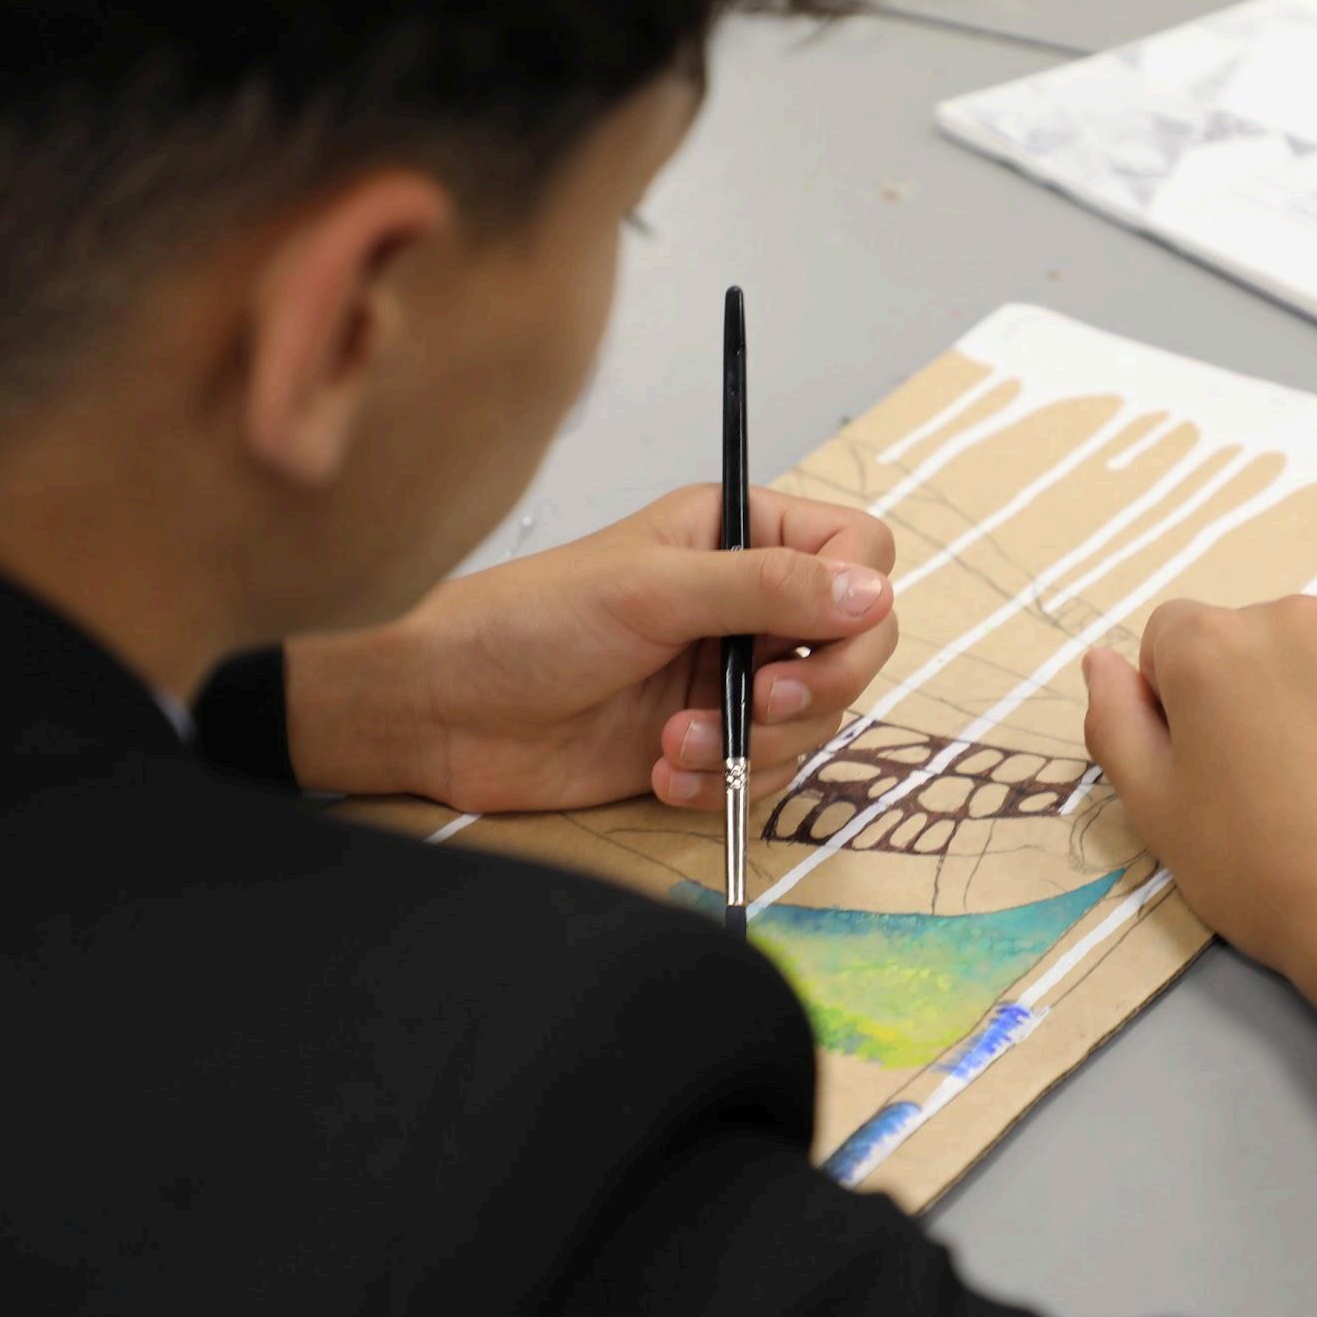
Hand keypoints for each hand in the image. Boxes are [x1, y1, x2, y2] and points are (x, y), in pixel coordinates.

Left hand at [283, 486, 897, 813]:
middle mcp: (743, 601)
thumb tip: (872, 595)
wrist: (444, 711)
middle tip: (763, 703)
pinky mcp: (704, 740)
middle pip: (854, 644)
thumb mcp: (652, 591)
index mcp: (737, 535)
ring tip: (677, 742)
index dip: (856, 600)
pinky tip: (663, 772)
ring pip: (814, 718)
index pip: (856, 554)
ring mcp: (726, 674)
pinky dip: (723, 781)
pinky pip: (765, 770)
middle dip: (816, 686)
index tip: (815, 637)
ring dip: (755, 743)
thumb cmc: (525, 623)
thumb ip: (767, 588)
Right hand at [1081, 599, 1316, 1040]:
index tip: (1204, 761)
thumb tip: (1103, 659)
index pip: (1171, 635)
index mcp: (1212, 644)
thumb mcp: (1154, 810)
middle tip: (1270, 782)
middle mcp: (1297, 617)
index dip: (1176, 698)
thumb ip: (1114, 720)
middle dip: (1252, 691)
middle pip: (1255, 639)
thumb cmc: (1258, 871)